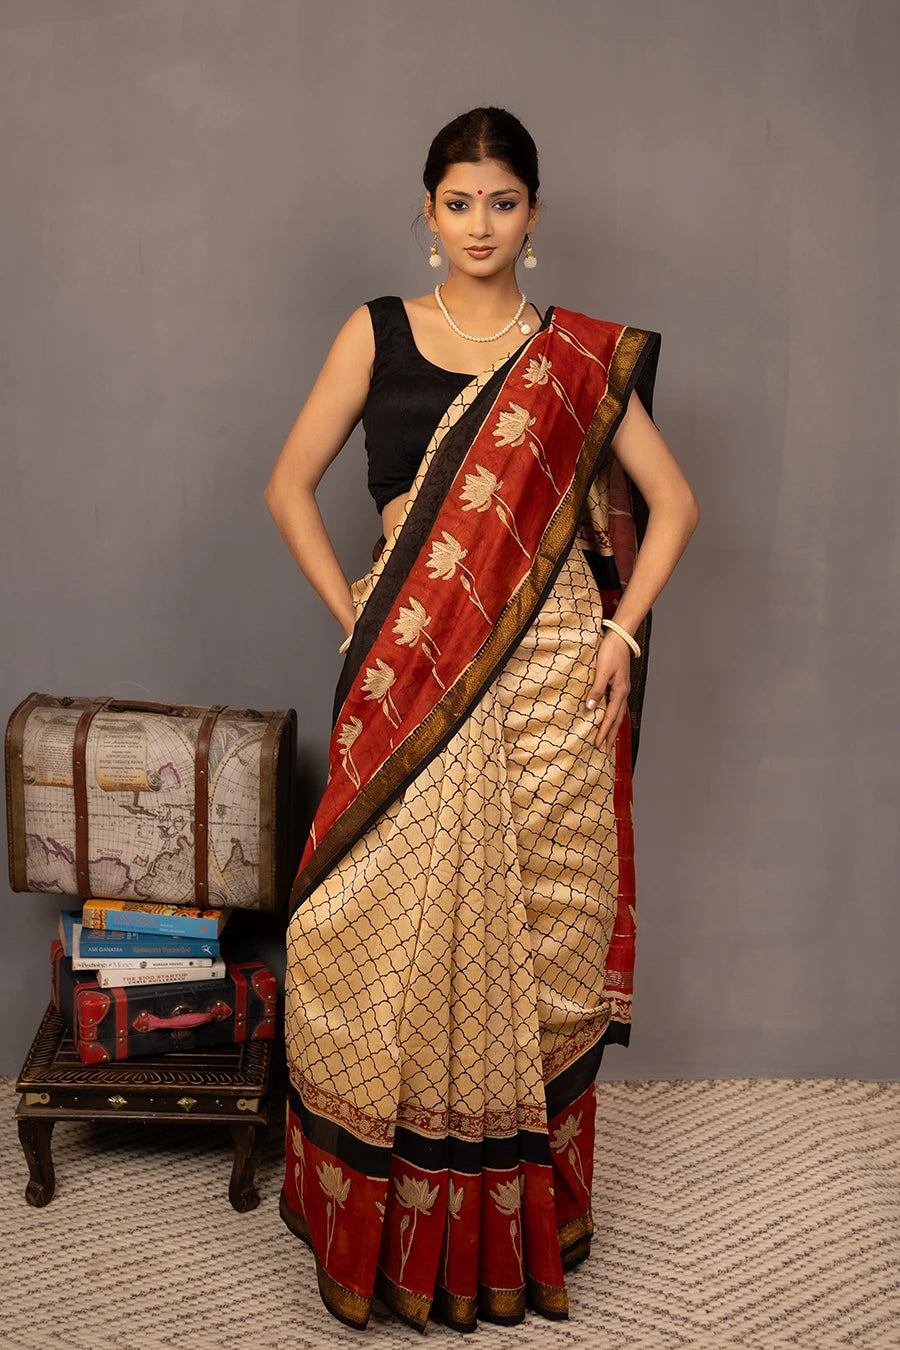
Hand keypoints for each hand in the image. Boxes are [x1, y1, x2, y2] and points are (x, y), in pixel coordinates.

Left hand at [586, 632, 631, 753]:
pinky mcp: (619, 684)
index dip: (604, 732)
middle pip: (617, 720)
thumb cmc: (610, 651)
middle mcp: (623, 693)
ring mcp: (622, 689)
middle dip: (611, 736)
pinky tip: (609, 719)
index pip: (611, 717)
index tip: (599, 745)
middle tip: (606, 751)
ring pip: (618, 714)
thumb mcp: (602, 670)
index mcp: (620, 691)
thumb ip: (597, 689)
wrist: (620, 636)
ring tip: (608, 740)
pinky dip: (613, 716)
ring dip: (613, 728)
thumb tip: (590, 708)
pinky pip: (616, 706)